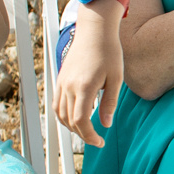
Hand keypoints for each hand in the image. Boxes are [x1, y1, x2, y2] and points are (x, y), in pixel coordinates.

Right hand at [54, 2, 125, 144]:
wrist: (94, 31)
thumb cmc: (109, 52)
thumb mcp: (116, 79)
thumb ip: (109, 103)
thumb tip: (105, 124)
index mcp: (84, 88)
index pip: (81, 121)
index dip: (89, 136)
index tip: (100, 142)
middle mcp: (68, 87)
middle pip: (69, 121)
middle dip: (82, 134)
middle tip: (97, 139)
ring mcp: (61, 83)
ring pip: (60, 114)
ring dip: (71, 127)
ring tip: (86, 131)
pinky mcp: (59, 79)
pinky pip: (57, 104)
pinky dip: (64, 115)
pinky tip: (76, 117)